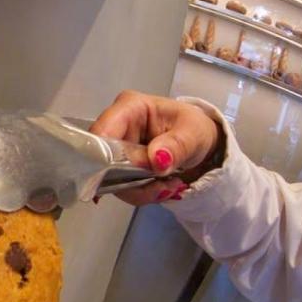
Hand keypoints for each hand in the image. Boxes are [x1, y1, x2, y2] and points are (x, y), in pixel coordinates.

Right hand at [91, 90, 221, 205]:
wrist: (200, 146)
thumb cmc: (194, 130)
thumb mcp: (193, 133)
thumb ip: (176, 145)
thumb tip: (157, 159)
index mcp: (129, 108)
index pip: (102, 132)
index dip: (106, 157)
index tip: (128, 177)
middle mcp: (115, 128)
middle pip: (102, 161)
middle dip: (130, 180)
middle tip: (162, 187)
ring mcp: (114, 150)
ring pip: (109, 180)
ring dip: (139, 191)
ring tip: (167, 187)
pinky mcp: (117, 169)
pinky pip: (120, 188)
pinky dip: (141, 194)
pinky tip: (161, 188)